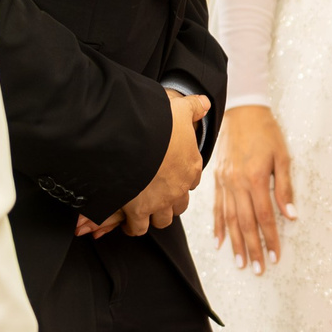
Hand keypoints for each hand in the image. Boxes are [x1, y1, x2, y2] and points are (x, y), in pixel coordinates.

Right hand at [112, 90, 212, 237]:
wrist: (134, 137)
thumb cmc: (158, 122)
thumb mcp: (179, 109)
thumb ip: (193, 107)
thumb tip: (205, 103)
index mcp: (191, 166)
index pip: (192, 180)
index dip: (182, 180)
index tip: (171, 176)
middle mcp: (179, 187)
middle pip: (180, 205)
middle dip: (170, 203)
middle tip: (156, 197)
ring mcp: (160, 201)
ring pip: (163, 220)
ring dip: (154, 216)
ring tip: (142, 212)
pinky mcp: (139, 211)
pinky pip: (139, 227)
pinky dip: (133, 226)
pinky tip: (127, 221)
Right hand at [210, 105, 294, 272]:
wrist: (242, 112)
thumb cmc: (267, 133)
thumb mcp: (283, 158)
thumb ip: (286, 189)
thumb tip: (291, 216)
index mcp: (256, 178)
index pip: (265, 217)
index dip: (271, 239)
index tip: (276, 257)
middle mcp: (237, 183)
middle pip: (246, 223)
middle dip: (253, 249)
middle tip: (259, 269)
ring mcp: (225, 182)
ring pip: (230, 219)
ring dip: (235, 243)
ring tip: (241, 263)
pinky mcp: (218, 180)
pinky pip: (217, 207)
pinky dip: (218, 226)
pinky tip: (220, 242)